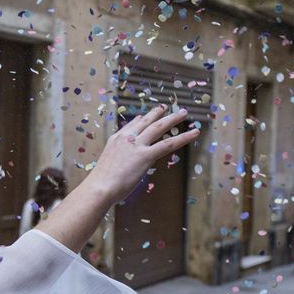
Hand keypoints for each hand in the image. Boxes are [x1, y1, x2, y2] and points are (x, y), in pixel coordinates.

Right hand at [83, 105, 197, 204]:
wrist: (100, 187)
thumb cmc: (101, 182)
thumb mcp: (108, 164)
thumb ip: (118, 158)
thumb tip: (124, 162)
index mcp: (116, 139)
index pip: (132, 125)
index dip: (142, 119)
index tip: (147, 115)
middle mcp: (127, 138)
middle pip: (146, 122)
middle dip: (157, 113)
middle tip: (166, 107)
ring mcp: (137, 145)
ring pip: (159, 127)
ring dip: (173, 119)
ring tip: (183, 113)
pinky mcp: (146, 155)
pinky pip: (168, 144)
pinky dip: (183, 137)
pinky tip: (193, 133)